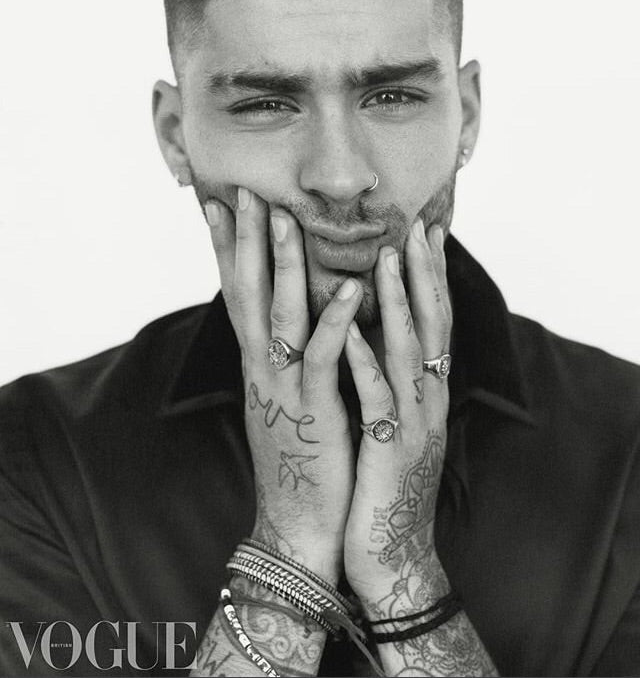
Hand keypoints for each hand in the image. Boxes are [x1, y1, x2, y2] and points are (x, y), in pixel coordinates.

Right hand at [206, 188, 362, 580]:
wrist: (298, 525)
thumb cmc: (300, 458)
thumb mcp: (286, 399)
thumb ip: (285, 357)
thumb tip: (287, 320)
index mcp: (259, 363)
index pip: (239, 294)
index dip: (227, 249)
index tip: (219, 206)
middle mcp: (263, 368)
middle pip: (249, 294)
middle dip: (244, 241)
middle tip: (242, 192)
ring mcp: (285, 388)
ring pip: (281, 316)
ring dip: (282, 266)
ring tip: (283, 219)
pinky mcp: (314, 411)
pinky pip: (323, 359)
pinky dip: (333, 322)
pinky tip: (346, 288)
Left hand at [343, 220, 451, 614]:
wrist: (389, 557)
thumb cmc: (381, 485)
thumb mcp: (391, 424)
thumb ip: (389, 381)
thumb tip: (372, 338)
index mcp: (422, 392)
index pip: (431, 323)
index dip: (429, 277)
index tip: (420, 232)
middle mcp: (425, 400)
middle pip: (431, 326)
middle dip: (423, 274)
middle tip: (414, 226)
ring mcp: (410, 424)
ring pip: (408, 353)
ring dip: (398, 303)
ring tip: (384, 258)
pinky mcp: (387, 450)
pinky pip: (375, 398)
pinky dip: (365, 361)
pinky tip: (351, 331)